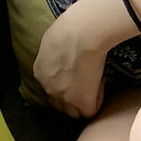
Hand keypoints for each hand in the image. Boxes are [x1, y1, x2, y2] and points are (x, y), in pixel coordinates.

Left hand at [32, 0, 132, 118]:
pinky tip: (101, 84)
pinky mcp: (81, 102)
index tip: (77, 74)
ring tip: (95, 84)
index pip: (51, 88)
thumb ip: (55, 54)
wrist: (83, 33)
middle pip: (60, 105)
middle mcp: (48, 88)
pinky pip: (90, 111)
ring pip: (74, 112)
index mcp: (39, 72)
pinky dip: (97, 99)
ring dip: (84, 102)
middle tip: (87, 83)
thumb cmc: (71, 28)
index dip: (65, 84)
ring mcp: (63, 97)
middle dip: (72, 98)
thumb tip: (65, 54)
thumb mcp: (54, 40)